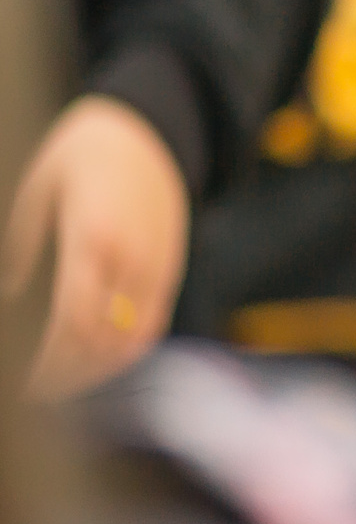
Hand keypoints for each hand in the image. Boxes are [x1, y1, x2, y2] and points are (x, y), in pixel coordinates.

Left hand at [2, 96, 189, 399]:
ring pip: (134, 341)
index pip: (74, 322)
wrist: (147, 128)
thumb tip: (11, 295)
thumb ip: (22, 246)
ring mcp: (158, 266)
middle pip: (104, 342)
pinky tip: (94, 362)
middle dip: (69, 377)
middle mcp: (133, 258)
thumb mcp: (37, 190)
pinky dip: (125, 353)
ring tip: (63, 386)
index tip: (25, 384)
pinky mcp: (171, 268)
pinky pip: (152, 325)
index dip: (50, 363)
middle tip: (35, 395)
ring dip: (98, 372)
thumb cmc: (83, 153)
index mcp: (94, 237)